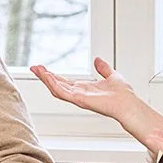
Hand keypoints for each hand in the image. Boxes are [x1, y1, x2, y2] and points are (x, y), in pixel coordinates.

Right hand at [30, 58, 162, 147]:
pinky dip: (53, 84)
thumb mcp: (112, 75)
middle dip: (44, 76)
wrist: (128, 103)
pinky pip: (62, 92)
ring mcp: (77, 98)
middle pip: (57, 84)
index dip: (53, 75)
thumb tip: (97, 59)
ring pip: (56, 88)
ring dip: (45, 79)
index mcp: (84, 89)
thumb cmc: (123, 94)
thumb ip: (103, 68)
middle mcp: (78, 94)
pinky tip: (47, 76)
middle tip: (34, 67)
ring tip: (36, 69)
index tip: (43, 68)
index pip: (64, 81)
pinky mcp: (79, 100)